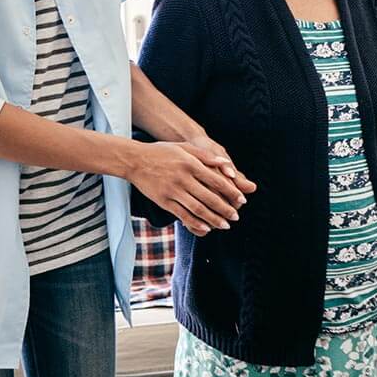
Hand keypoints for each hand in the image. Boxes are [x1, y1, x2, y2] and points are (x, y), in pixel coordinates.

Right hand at [128, 140, 251, 237]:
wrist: (134, 160)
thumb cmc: (161, 152)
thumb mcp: (184, 148)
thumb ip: (206, 156)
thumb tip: (226, 166)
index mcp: (190, 163)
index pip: (216, 180)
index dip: (231, 191)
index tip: (241, 200)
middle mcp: (183, 177)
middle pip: (209, 197)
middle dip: (225, 209)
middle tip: (236, 217)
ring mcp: (172, 190)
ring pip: (197, 208)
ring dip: (214, 219)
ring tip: (225, 225)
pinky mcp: (163, 201)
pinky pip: (182, 214)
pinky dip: (195, 223)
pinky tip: (205, 228)